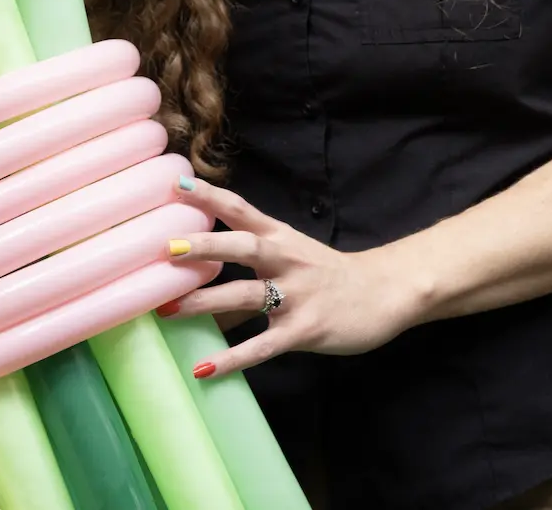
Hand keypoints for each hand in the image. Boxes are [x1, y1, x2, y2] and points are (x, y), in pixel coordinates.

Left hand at [160, 176, 422, 379]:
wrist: (385, 292)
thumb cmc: (329, 275)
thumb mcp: (292, 257)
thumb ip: (251, 262)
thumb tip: (201, 276)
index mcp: (281, 237)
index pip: (241, 210)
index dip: (209, 196)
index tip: (175, 184)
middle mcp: (286, 260)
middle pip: (242, 247)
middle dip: (205, 246)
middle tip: (166, 248)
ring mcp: (296, 295)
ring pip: (246, 295)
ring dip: (206, 301)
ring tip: (170, 309)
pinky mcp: (305, 329)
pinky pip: (263, 346)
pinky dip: (233, 358)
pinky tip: (204, 367)